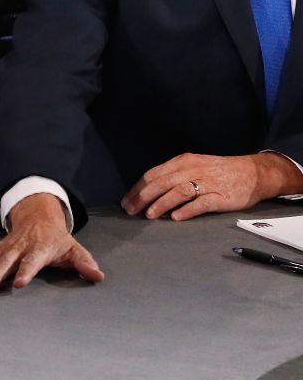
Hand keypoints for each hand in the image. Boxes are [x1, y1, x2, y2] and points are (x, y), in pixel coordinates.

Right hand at [0, 193, 103, 290]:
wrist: (38, 216)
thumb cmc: (57, 238)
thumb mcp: (73, 248)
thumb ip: (84, 263)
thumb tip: (98, 276)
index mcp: (39, 248)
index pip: (32, 261)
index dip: (25, 271)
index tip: (18, 283)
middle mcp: (19, 247)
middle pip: (6, 261)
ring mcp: (4, 248)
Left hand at [121, 151, 302, 221]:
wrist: (252, 172)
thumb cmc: (219, 171)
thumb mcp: (193, 166)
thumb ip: (173, 176)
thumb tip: (148, 190)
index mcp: (183, 162)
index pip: (154, 174)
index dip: (138, 188)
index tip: (126, 201)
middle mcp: (192, 170)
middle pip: (162, 182)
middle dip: (143, 197)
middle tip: (131, 211)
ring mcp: (206, 183)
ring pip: (178, 191)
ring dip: (161, 203)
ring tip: (149, 214)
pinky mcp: (219, 196)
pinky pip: (200, 203)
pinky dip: (186, 210)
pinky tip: (175, 217)